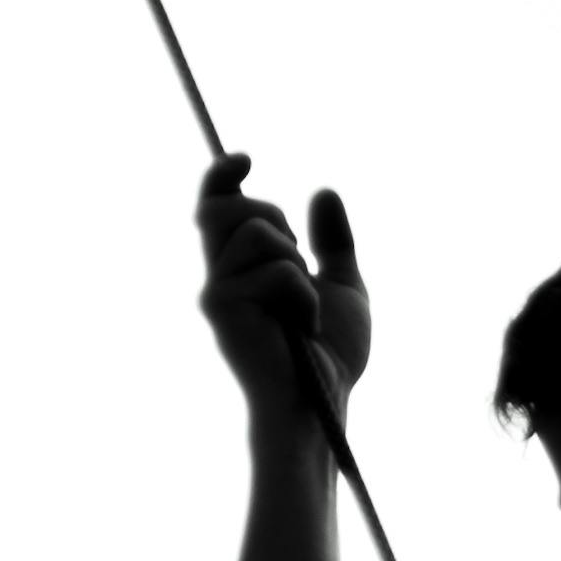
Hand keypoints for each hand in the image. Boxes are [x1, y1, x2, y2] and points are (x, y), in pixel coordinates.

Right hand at [195, 153, 372, 437]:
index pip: (217, 206)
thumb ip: (333, 241)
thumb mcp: (343, 285)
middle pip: (224, 206)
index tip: (247, 159)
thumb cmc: (328, 356)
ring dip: (295, 263)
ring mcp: (217, 293)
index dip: (223, 174)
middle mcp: (219, 278)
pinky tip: (302, 327)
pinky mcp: (223, 308)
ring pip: (256, 231)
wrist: (319, 401)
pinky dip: (304, 295)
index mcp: (241, 269)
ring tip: (302, 309)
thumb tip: (324, 191)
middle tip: (298, 262)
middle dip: (273, 218)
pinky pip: (276, 269)